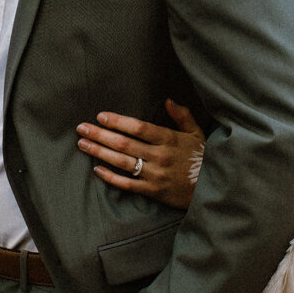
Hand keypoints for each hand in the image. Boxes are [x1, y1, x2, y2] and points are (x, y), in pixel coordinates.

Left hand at [77, 100, 203, 209]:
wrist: (212, 189)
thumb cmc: (202, 159)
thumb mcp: (197, 134)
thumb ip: (182, 116)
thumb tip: (168, 100)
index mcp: (169, 139)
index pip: (138, 127)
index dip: (118, 121)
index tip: (101, 116)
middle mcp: (160, 156)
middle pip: (124, 143)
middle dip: (100, 135)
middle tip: (81, 128)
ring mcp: (155, 174)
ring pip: (122, 162)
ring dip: (100, 152)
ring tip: (82, 144)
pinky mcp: (153, 191)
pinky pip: (127, 184)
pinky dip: (111, 177)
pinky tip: (97, 169)